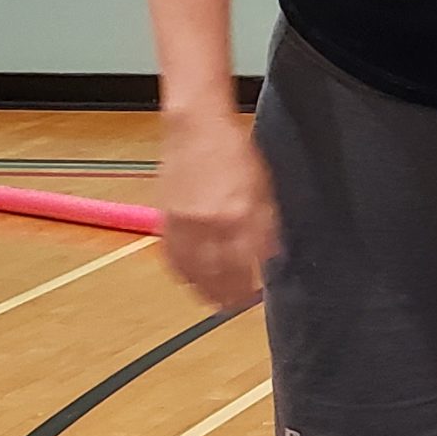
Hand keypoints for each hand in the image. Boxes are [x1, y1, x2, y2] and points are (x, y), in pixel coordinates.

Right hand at [155, 111, 279, 309]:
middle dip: (227, 296)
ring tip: (213, 302)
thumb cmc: (235, 151)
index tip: (254, 297)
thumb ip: (267, 224)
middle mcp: (211, 224)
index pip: (246, 266)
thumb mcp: (264, 187)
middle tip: (234, 307)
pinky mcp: (166, 219)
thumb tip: (270, 255)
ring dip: (203, 291)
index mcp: (240, 215)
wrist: (196, 128)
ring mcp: (185, 223)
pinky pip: (173, 257)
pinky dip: (182, 273)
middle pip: (219, 275)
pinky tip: (190, 279)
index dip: (249, 287)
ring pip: (193, 272)